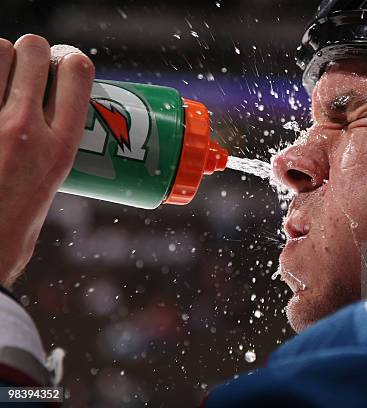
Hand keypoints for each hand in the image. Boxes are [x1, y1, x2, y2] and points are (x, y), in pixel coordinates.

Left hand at [0, 34, 93, 286]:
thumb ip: (46, 157)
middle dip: (29, 54)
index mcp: (60, 149)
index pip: (76, 70)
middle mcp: (24, 130)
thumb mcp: (48, 194)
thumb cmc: (7, 240)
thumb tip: (42, 131)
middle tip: (23, 74)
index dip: (69, 60)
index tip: (62, 70)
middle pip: (31, 50)